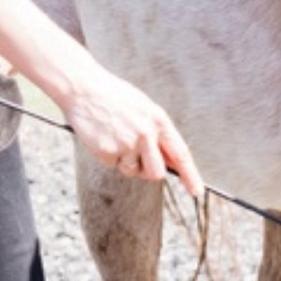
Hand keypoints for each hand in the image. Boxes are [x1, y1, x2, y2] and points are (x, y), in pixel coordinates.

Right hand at [61, 64, 203, 196]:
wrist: (84, 88)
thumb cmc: (114, 98)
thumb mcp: (145, 109)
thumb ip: (159, 134)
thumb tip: (171, 161)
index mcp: (158, 120)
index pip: (180, 154)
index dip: (190, 176)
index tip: (197, 191)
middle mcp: (145, 133)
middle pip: (157, 172)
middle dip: (149, 171)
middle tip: (138, 158)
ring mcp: (126, 143)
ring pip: (134, 171)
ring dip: (127, 163)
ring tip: (117, 138)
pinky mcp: (108, 151)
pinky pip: (114, 166)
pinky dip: (109, 156)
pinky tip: (104, 137)